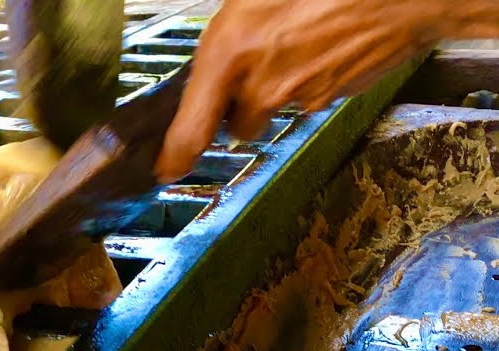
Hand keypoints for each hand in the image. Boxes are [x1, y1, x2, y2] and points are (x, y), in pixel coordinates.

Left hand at [155, 0, 445, 181]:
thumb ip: (228, 33)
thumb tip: (217, 55)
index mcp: (229, 49)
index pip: (192, 127)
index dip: (177, 155)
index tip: (168, 168)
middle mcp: (260, 82)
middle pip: (236, 126)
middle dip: (239, 107)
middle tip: (253, 67)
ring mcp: (299, 95)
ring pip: (272, 110)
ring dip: (275, 91)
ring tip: (294, 45)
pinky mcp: (330, 97)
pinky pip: (307, 97)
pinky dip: (308, 79)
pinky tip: (320, 45)